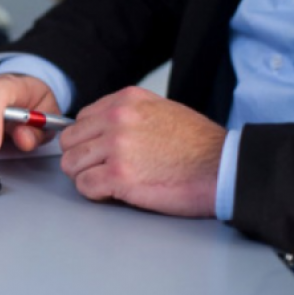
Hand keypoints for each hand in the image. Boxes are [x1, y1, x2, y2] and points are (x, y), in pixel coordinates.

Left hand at [59, 87, 225, 216]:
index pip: (81, 119)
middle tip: (99, 170)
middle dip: (81, 158)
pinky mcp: (118, 175)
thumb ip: (128, 114)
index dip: (87, 140)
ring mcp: (116, 146)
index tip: (97, 152)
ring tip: (107, 182)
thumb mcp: (162, 110)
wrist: (225, 169)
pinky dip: (94, 193)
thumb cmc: (199, 146)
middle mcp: (117, 118)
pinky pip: (84, 186)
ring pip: (71, 164)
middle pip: (70, 142)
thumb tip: (100, 126)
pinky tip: (113, 193)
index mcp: (126, 101)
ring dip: (85, 176)